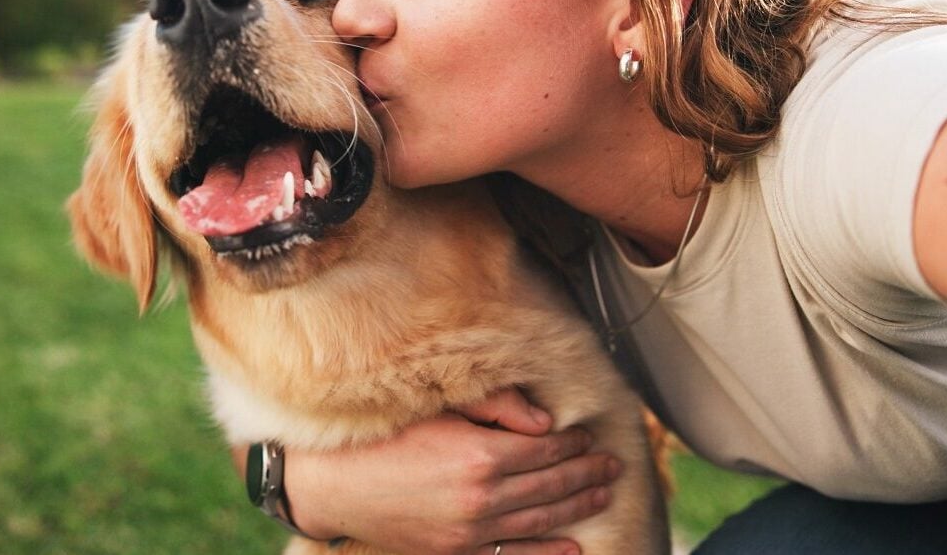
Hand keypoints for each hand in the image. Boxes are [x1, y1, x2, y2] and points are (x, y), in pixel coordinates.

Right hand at [277, 388, 621, 554]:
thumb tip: (545, 420)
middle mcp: (483, 497)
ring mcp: (470, 531)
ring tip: (603, 494)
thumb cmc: (385, 434)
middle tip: (613, 465)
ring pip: (539, 521)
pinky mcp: (455, 552)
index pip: (546, 449)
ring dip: (577, 507)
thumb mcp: (441, 406)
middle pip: (551, 486)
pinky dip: (546, 554)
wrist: (332, 482)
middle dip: (586, 473)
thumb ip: (497, 405)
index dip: (573, 440)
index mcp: (482, 455)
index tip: (589, 432)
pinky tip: (572, 548)